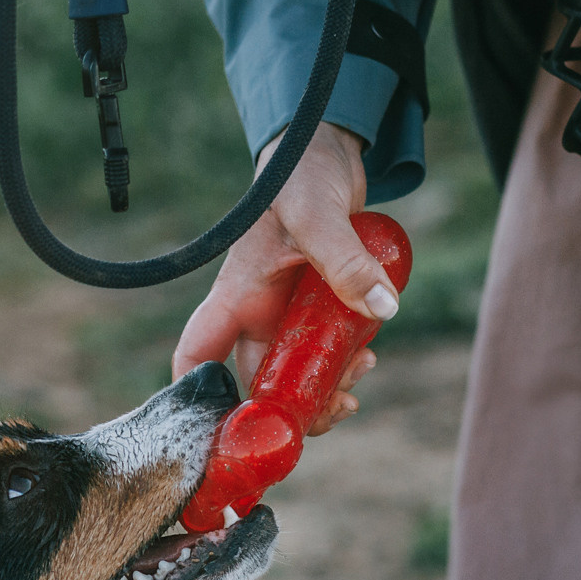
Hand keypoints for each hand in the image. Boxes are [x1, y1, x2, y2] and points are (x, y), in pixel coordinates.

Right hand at [172, 123, 396, 436]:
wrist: (326, 148)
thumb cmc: (301, 173)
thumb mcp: (319, 216)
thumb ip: (346, 262)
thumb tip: (382, 311)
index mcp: (237, 297)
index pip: (198, 356)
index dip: (198, 398)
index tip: (225, 431)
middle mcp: (257, 313)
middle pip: (260, 381)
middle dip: (293, 407)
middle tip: (335, 408)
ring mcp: (287, 312)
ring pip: (297, 372)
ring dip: (326, 386)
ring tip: (360, 373)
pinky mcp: (318, 306)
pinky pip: (327, 348)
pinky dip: (345, 361)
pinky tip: (368, 353)